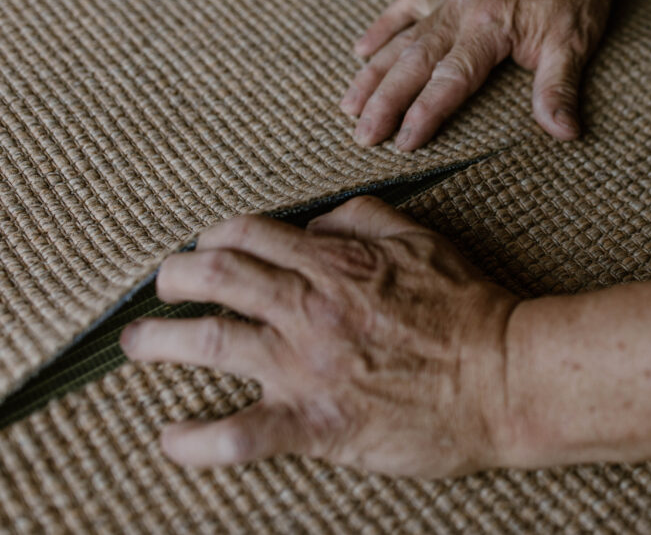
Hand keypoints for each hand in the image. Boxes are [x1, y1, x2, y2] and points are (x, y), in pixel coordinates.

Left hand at [120, 197, 519, 477]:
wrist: (504, 377)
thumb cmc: (469, 308)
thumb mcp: (424, 239)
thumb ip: (367, 218)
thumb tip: (322, 220)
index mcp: (337, 263)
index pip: (251, 236)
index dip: (214, 237)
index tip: (204, 247)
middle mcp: (311, 308)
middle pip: (216, 278)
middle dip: (174, 278)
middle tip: (160, 287)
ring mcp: (308, 366)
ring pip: (210, 343)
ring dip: (160, 342)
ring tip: (138, 345)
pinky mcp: (317, 423)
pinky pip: (239, 435)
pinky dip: (195, 441)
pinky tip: (170, 440)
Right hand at [341, 0, 617, 149]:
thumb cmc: (575, 2)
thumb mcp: (575, 48)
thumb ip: (559, 90)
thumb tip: (563, 131)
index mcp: (491, 25)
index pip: (450, 78)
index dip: (425, 112)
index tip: (403, 142)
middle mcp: (462, 10)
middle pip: (415, 61)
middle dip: (385, 100)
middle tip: (363, 136)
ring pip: (404, 40)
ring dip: (374, 73)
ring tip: (349, 106)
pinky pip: (408, 7)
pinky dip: (383, 27)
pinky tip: (361, 50)